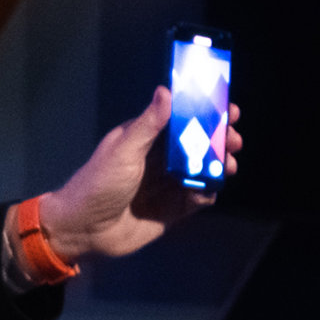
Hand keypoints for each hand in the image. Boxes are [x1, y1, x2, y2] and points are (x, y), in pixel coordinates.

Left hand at [39, 88, 241, 260]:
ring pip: (202, 170)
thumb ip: (149, 123)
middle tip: (234, 140)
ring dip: (218, 165)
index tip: (228, 110)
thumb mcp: (124, 150)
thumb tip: (167, 89)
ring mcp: (168, 184)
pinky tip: (207, 191)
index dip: (206, 113)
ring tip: (228, 166)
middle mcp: (160, 158)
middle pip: (198, 144)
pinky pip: (198, 198)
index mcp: (146, 138)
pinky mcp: (172, 209)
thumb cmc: (99, 183)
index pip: (182, 119)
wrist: (85, 230)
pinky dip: (207, 192)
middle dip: (219, 140)